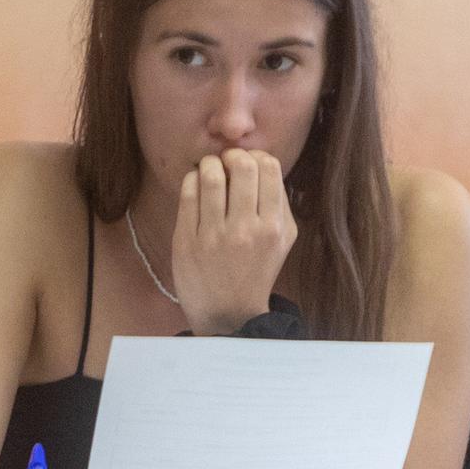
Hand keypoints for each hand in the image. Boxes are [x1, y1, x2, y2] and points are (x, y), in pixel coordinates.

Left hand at [172, 149, 298, 335]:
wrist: (228, 313)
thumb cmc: (256, 271)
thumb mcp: (282, 240)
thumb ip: (280, 204)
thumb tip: (265, 166)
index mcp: (273, 227)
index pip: (269, 168)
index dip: (256, 156)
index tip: (247, 161)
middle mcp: (245, 230)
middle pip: (242, 166)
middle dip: (232, 155)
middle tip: (226, 161)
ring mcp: (214, 235)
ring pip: (211, 176)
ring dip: (209, 163)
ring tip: (209, 168)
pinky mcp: (187, 241)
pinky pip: (188, 195)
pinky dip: (191, 178)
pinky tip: (195, 182)